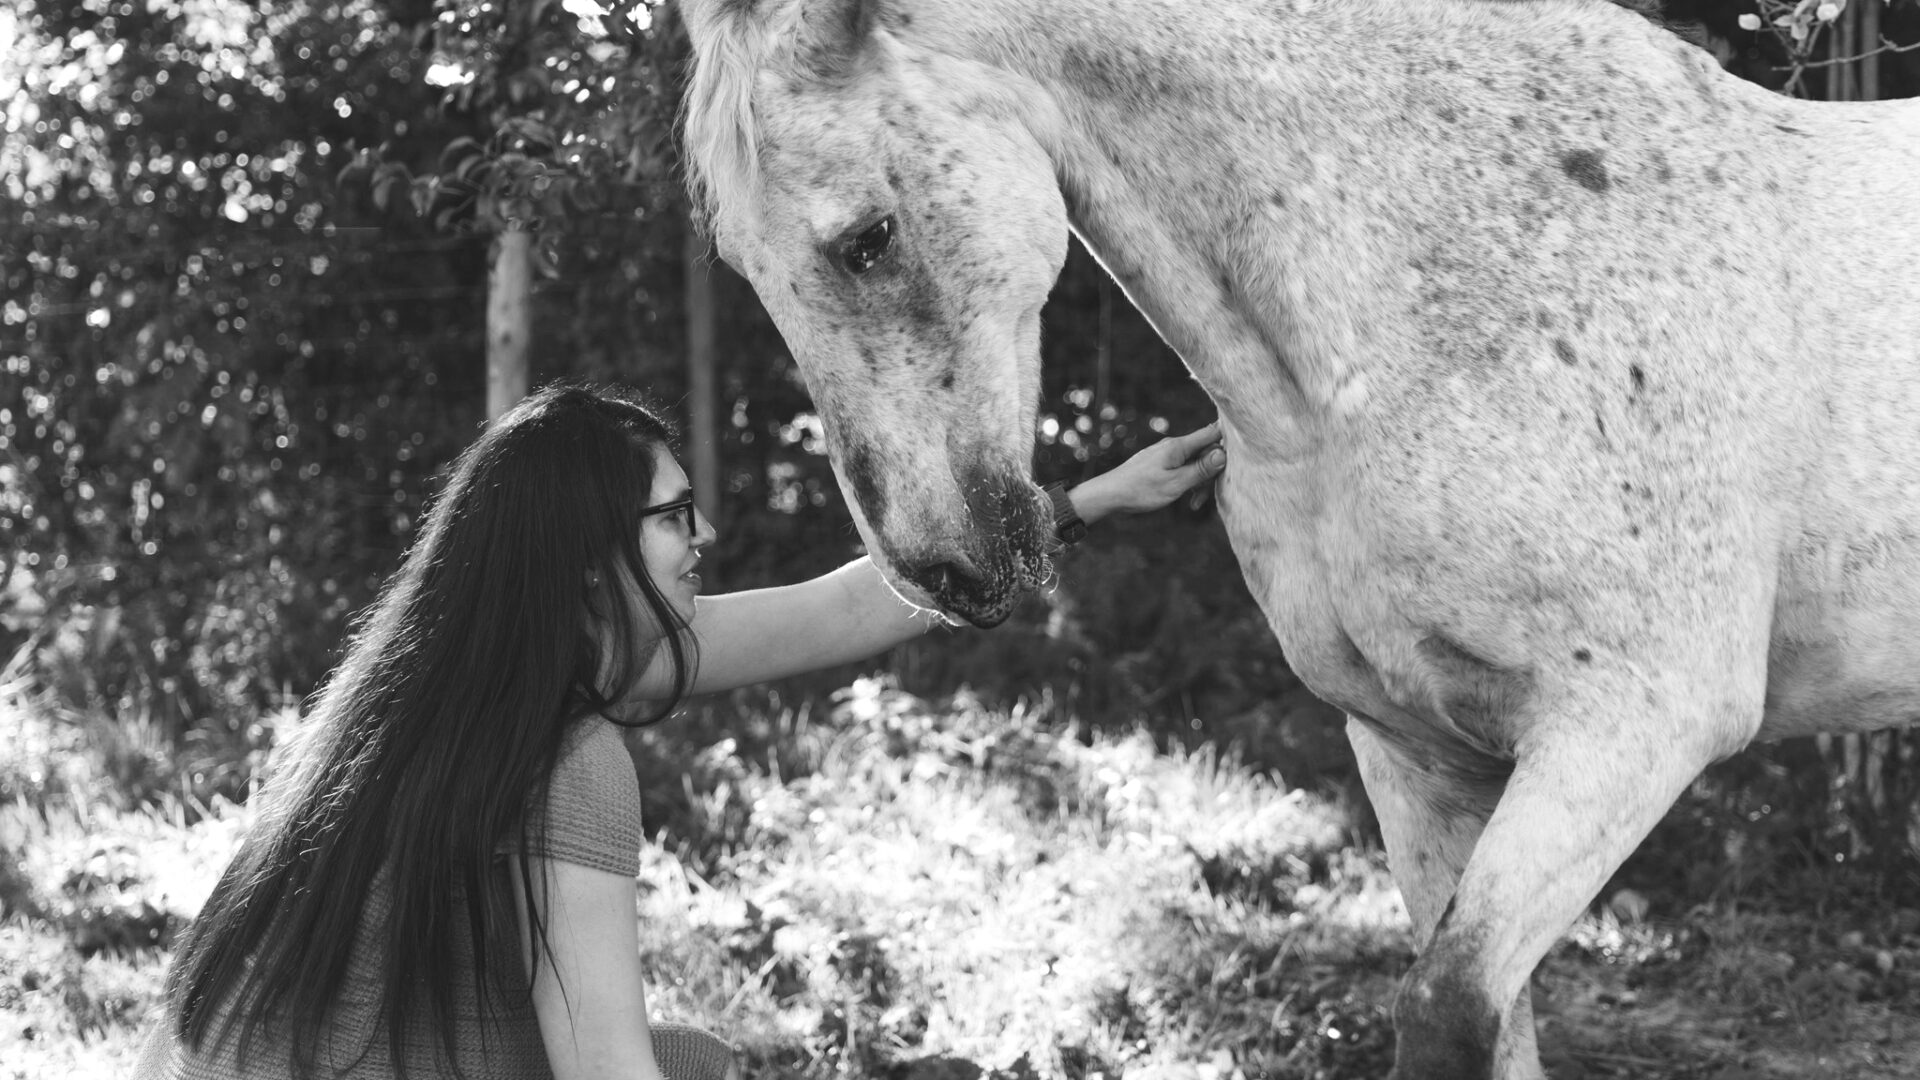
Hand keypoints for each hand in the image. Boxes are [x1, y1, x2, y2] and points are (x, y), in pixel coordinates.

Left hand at [1067, 421, 1225, 524]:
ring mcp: (1166, 454)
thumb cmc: (1140, 490)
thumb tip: (1223, 454)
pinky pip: (1183, 468)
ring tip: (1194, 503)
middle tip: (1210, 494)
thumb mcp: (1175, 484)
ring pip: (1195, 462)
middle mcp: (1173, 446)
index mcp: (1178, 447)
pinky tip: (1186, 499)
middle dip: (1213, 471)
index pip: (1212, 433)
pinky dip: (1188, 482)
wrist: (1109, 494)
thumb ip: (1200, 469)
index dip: (1229, 439)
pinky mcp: (1161, 464)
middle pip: (1206, 451)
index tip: (1244, 450)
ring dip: (1200, 481)